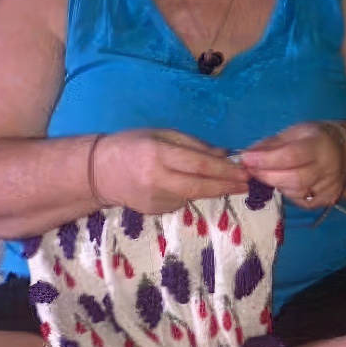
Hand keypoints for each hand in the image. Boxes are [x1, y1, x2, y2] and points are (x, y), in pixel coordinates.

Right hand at [94, 129, 247, 215]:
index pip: (199, 165)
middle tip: (247, 184)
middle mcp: (157, 180)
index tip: (244, 172)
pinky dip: (190, 193)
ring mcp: (155, 200)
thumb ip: (193, 145)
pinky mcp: (155, 212)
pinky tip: (185, 185)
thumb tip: (224, 155)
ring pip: (193, 195)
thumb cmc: (131, 145)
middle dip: (226, 186)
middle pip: (200, 187)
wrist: (99, 172)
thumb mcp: (161, 134)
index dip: (224, 170)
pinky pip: (180, 201)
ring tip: (229, 184)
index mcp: (158, 155)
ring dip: (212, 190)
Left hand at [239, 122, 345, 209]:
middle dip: (267, 176)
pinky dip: (288, 194)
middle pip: (294, 179)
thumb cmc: (313, 138)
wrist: (344, 151)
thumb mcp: (294, 132)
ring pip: (296, 192)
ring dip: (276, 185)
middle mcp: (328, 168)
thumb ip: (270, 144)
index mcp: (319, 145)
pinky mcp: (327, 199)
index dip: (267, 160)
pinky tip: (285, 184)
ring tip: (268, 175)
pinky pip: (301, 202)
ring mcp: (330, 186)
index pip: (292, 155)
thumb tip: (247, 155)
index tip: (247, 160)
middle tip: (251, 171)